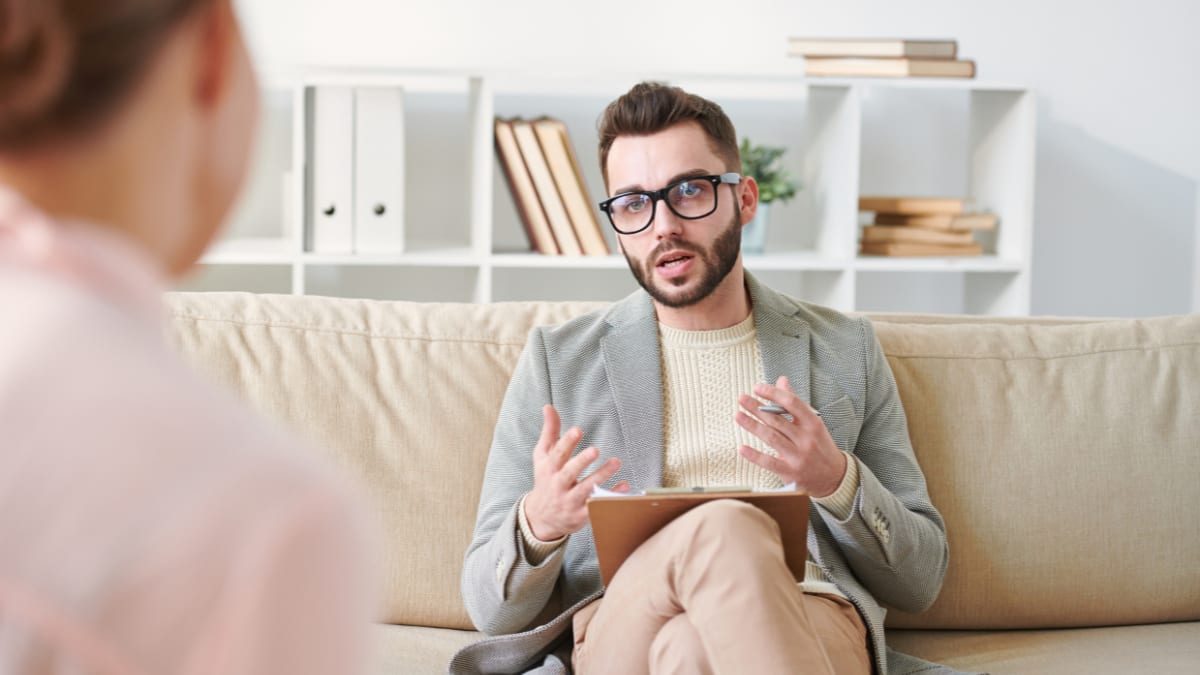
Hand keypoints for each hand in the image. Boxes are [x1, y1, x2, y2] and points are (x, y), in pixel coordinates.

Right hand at [524, 405, 628, 540]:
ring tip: (616, 462)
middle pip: (570, 473)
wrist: (541, 518)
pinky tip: (625, 486)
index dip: (566, 442)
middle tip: (595, 450)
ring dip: (601, 476)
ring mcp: (570, 501)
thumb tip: (548, 406)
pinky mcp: (581, 515)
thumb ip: (549, 431)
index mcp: (549, 469)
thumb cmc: (545, 480)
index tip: (577, 430)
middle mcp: (558, 485)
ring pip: (586, 490)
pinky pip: (597, 506)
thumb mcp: (542, 456)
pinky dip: (611, 496)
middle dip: (582, 461)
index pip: (557, 454)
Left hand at [734, 376, 846, 497]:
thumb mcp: (813, 423)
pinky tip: (742, 448)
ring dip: (752, 425)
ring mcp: (798, 456)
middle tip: (742, 399)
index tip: (758, 388)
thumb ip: (795, 403)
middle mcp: (806, 439)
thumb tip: (782, 381)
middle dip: (757, 407)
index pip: (792, 403)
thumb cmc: (820, 446)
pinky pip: (769, 462)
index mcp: (813, 424)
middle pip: (777, 420)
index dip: (773, 393)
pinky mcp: (790, 472)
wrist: (835, 477)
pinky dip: (754, 455)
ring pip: (771, 437)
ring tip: (738, 415)